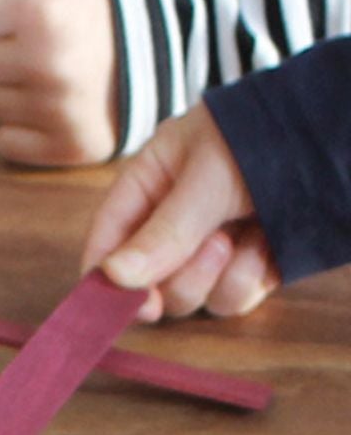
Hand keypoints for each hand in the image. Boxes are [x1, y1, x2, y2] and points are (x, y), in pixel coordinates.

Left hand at [0, 0, 117, 166]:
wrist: (174, 30)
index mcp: (43, 6)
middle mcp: (51, 63)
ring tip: (45, 59)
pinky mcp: (69, 147)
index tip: (2, 2)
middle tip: (29, 31)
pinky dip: (20, 121)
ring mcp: (61, 110)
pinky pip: (4, 139)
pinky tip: (54, 95)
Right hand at [81, 104, 275, 320]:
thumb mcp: (210, 176)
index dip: (107, 278)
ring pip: (190, 298)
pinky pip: (229, 299)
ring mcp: (214, 246)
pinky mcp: (250, 265)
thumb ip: (163, 231)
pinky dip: (247, 283)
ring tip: (246, 240)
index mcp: (152, 184)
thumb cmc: (271, 132)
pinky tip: (269, 249)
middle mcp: (176, 221)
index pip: (108, 239)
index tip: (126, 305)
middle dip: (179, 277)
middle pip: (148, 283)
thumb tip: (113, 278)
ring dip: (215, 280)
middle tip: (214, 247)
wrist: (345, 129)